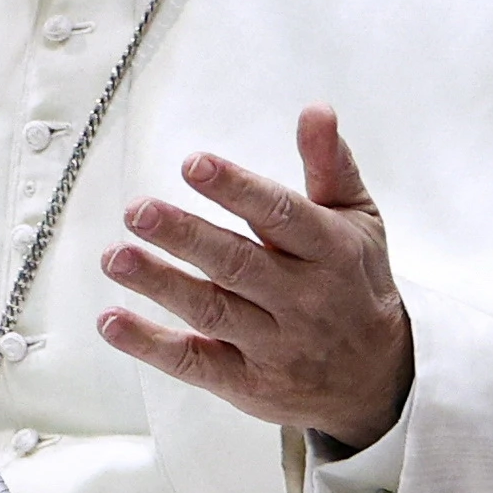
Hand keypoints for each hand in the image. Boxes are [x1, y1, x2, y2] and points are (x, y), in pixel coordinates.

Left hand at [97, 105, 413, 448]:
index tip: (195, 165)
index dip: (236, 189)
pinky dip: (151, 345)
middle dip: (186, 237)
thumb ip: (330, 165)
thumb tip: (315, 110)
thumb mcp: (358, 221)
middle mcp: (302, 299)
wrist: (378, 380)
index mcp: (329, 250)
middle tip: (139, 212)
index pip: (280, 215)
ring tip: (116, 257)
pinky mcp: (247, 383)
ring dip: (159, 283)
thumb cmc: (356, 284)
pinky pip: (195, 363)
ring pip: (211, 310)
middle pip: (237, 264)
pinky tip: (114, 322)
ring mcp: (274, 345)